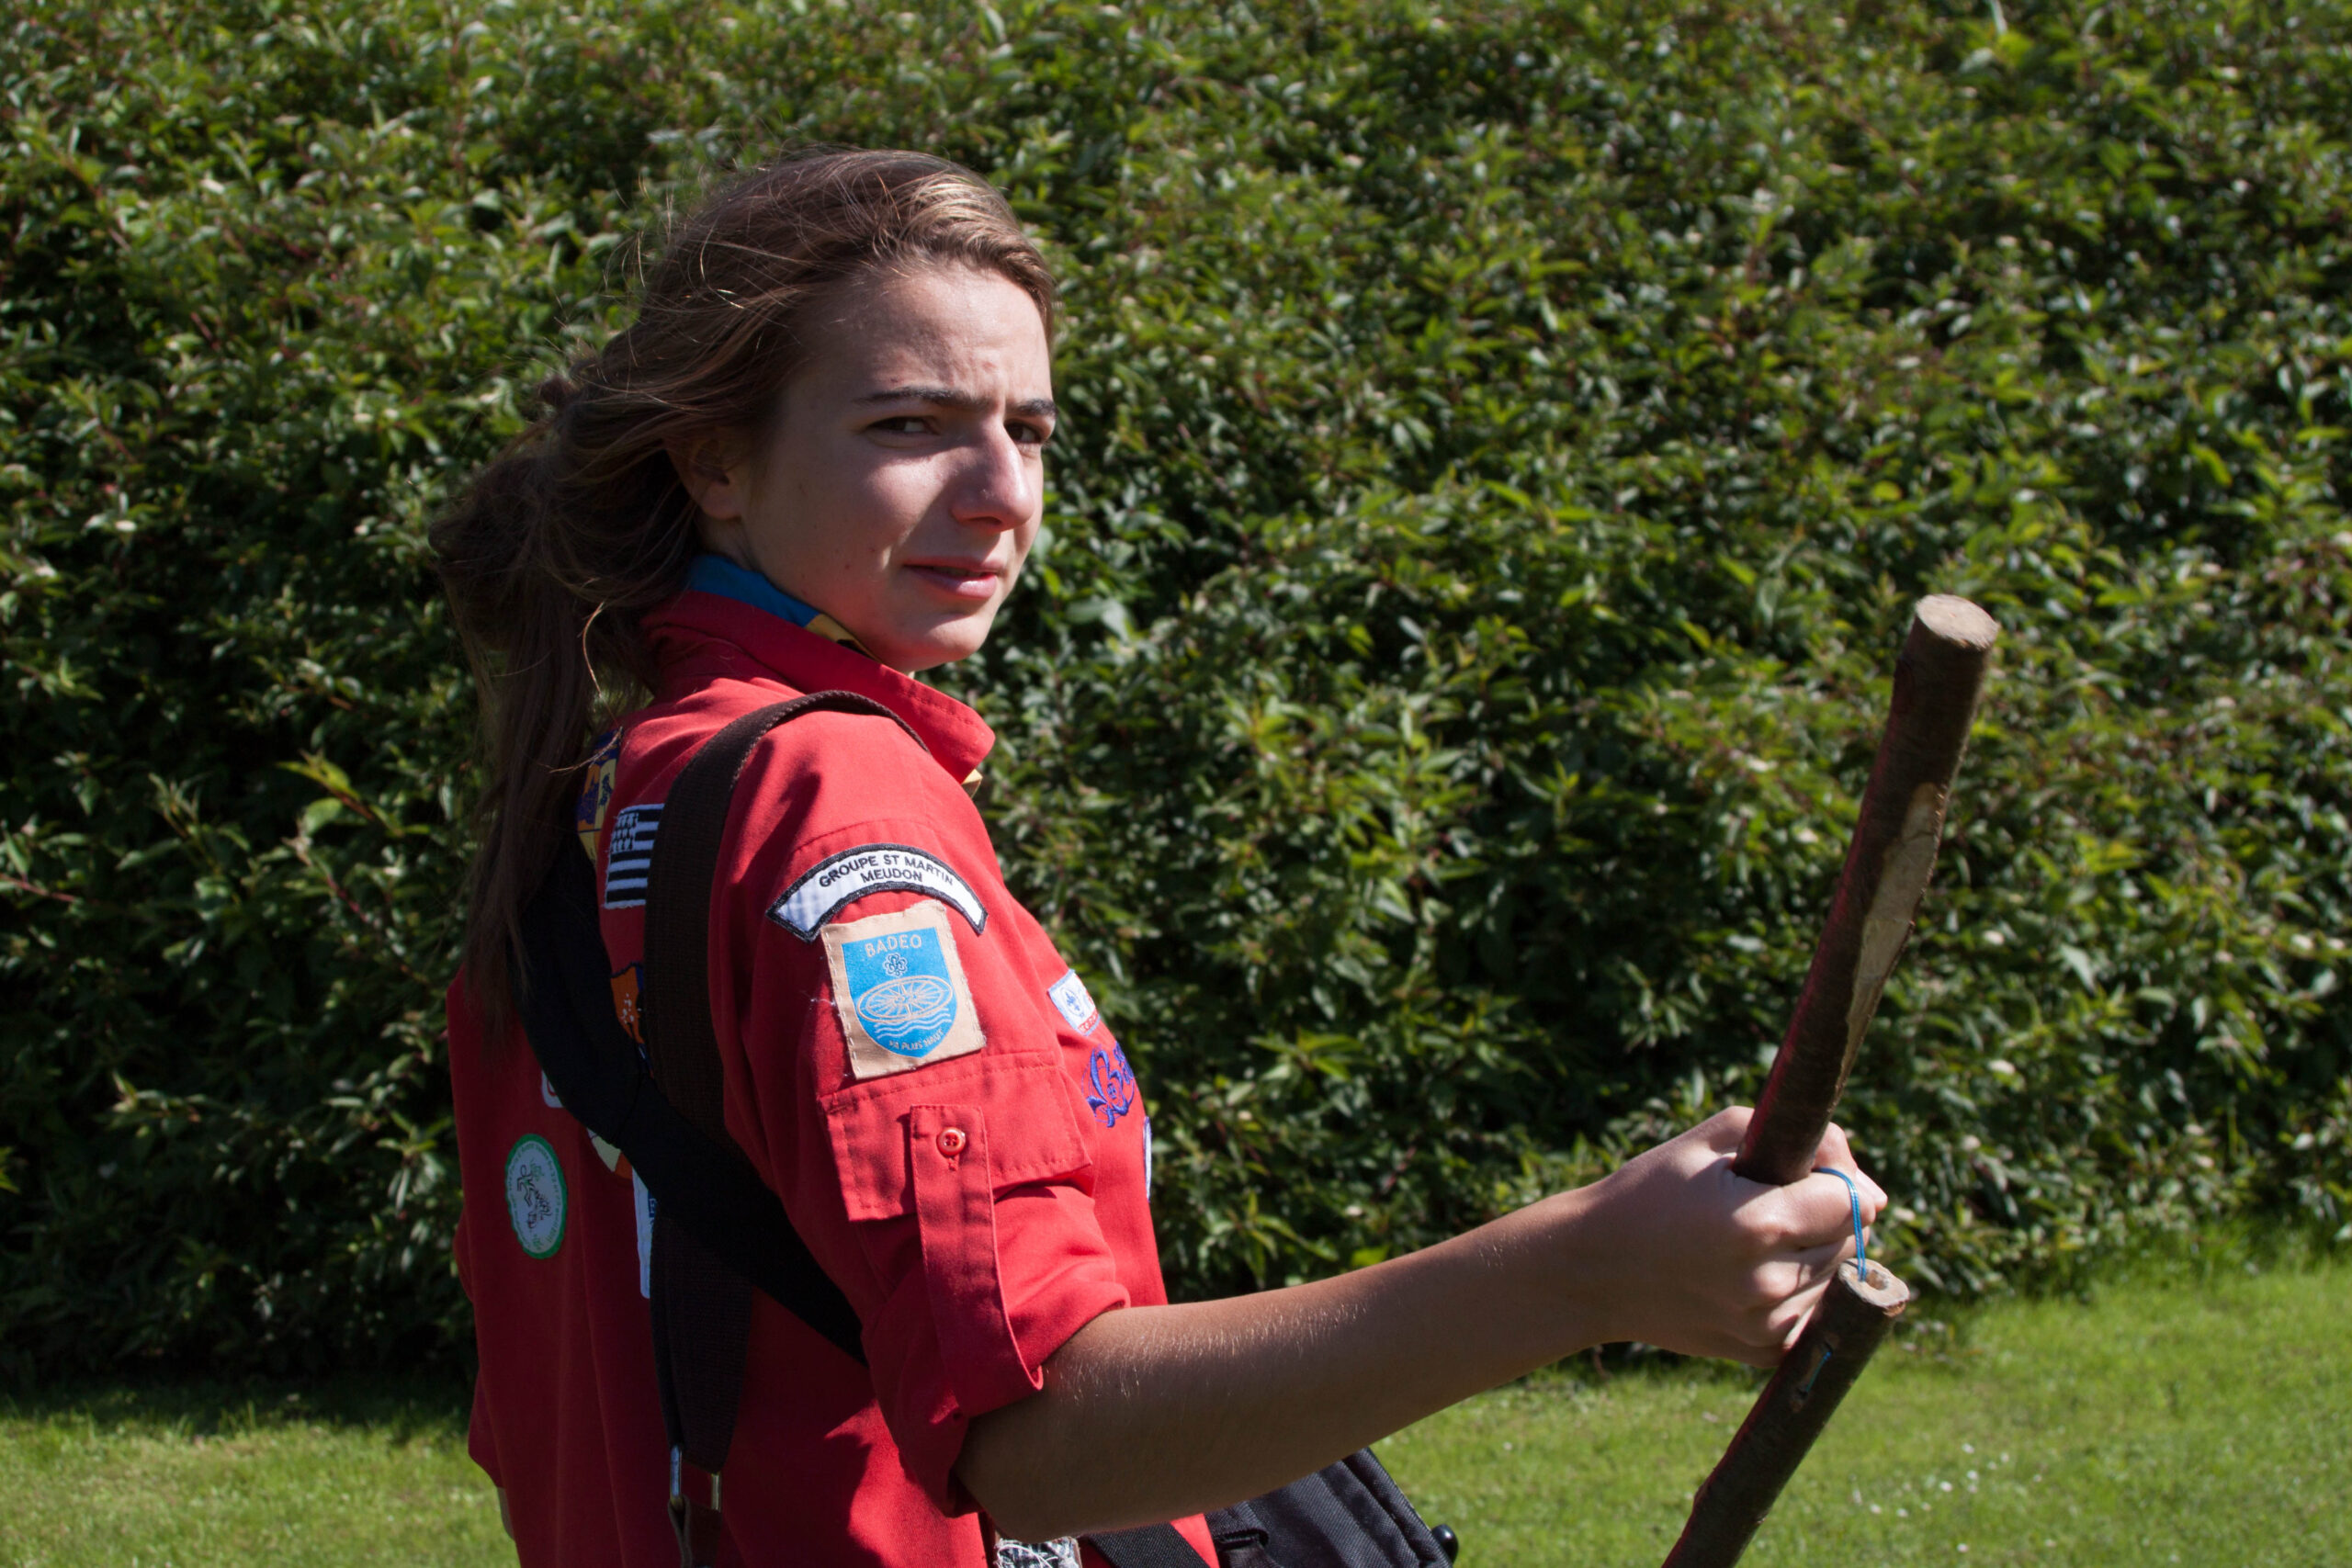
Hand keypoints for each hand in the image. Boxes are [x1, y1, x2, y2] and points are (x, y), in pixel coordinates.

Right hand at [1562, 1107, 1884, 1366]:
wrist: (1592, 1270)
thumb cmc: (1649, 1193)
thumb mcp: (1710, 1141)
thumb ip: (1801, 1140)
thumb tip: (1872, 1187)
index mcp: (1759, 1224)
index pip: (1854, 1200)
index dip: (1836, 1180)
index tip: (1805, 1175)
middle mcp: (1770, 1282)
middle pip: (1853, 1239)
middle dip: (1827, 1216)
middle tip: (1771, 1204)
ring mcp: (1768, 1324)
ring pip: (1840, 1276)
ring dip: (1816, 1253)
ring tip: (1755, 1242)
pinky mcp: (1765, 1351)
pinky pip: (1818, 1312)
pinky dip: (1802, 1290)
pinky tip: (1756, 1274)